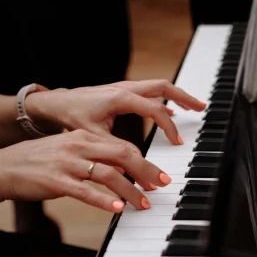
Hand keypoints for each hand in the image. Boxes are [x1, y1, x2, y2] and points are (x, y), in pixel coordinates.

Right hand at [0, 129, 170, 213]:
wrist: (3, 167)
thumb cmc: (40, 164)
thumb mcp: (69, 153)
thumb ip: (95, 158)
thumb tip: (123, 171)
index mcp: (83, 138)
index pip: (122, 146)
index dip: (145, 162)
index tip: (159, 176)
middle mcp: (78, 147)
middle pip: (122, 155)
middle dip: (147, 171)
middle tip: (162, 186)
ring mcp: (67, 164)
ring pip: (108, 174)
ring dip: (131, 191)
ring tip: (144, 204)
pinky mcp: (56, 182)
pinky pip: (85, 191)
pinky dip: (104, 200)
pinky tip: (118, 208)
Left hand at [26, 80, 205, 144]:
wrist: (55, 104)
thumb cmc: (72, 118)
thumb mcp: (95, 138)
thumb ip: (118, 152)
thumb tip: (138, 169)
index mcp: (121, 97)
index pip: (155, 109)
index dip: (168, 127)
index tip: (177, 142)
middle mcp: (125, 88)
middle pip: (163, 87)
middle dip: (184, 97)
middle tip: (201, 108)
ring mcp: (124, 88)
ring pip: (158, 87)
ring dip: (177, 96)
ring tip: (193, 107)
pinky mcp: (122, 92)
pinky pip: (149, 92)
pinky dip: (164, 99)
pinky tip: (170, 110)